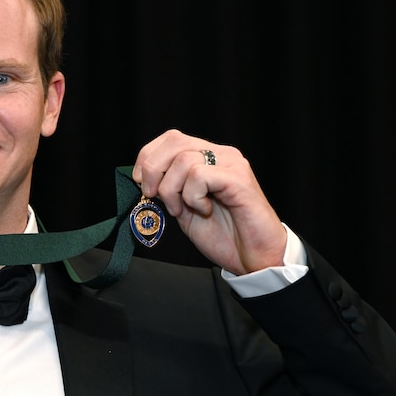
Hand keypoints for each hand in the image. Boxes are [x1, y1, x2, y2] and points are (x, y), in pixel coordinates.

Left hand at [132, 129, 286, 274]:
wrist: (254, 257)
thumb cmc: (224, 235)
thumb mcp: (184, 208)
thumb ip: (168, 189)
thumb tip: (143, 178)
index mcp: (208, 158)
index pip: (171, 138)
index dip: (148, 157)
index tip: (141, 183)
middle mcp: (221, 155)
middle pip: (174, 141)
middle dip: (153, 170)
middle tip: (153, 196)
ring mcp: (232, 164)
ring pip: (184, 160)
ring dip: (172, 190)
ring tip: (183, 209)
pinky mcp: (239, 179)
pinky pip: (200, 175)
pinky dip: (192, 196)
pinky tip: (204, 210)